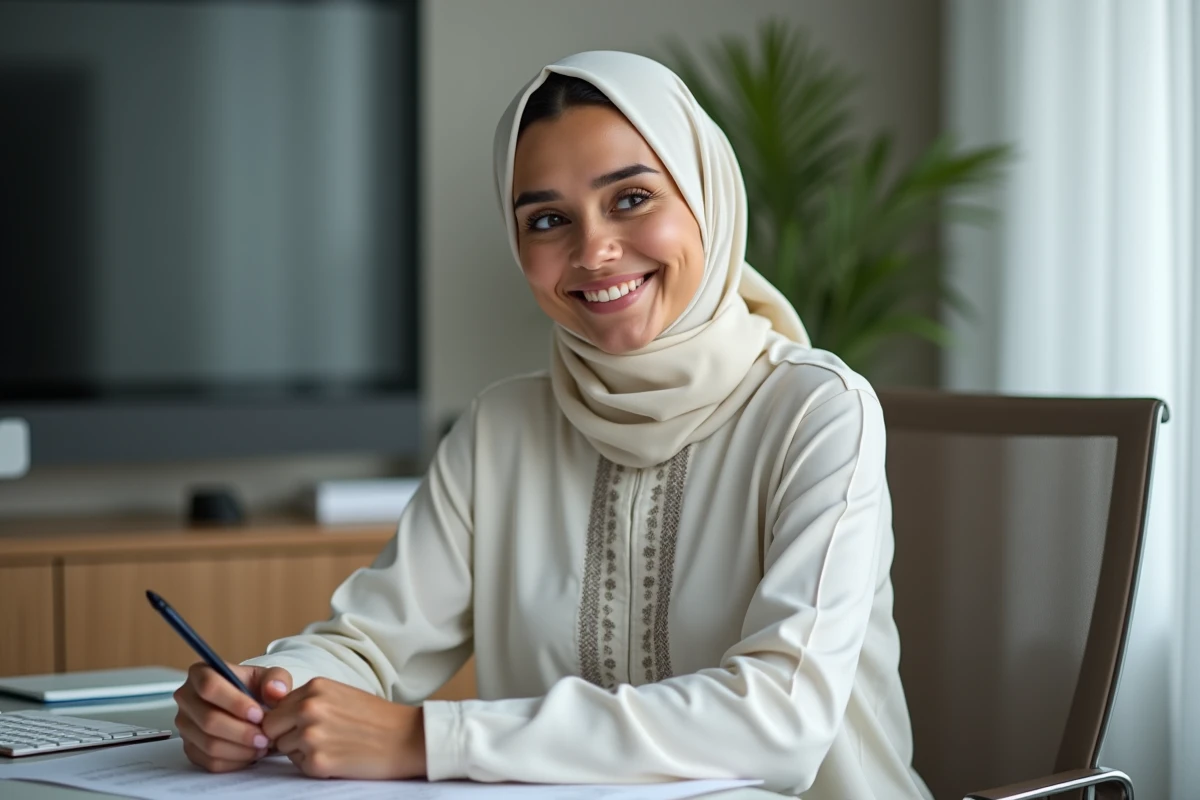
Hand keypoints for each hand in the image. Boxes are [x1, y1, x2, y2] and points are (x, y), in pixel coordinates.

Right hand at [174, 662, 292, 772]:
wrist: (248, 706)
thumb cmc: (255, 688)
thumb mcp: (269, 676)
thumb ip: (276, 679)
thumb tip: (274, 691)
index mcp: (201, 673)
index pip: (209, 687)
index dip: (235, 703)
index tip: (258, 714)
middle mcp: (187, 698)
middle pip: (208, 720)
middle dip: (241, 732)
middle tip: (265, 738)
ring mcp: (185, 725)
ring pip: (209, 744)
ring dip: (240, 749)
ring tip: (262, 746)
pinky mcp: (190, 747)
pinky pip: (209, 761)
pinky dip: (234, 761)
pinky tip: (251, 754)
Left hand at [260, 677, 425, 779]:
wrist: (407, 738)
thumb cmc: (376, 717)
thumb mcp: (340, 694)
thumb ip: (309, 700)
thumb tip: (277, 714)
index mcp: (315, 688)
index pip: (275, 707)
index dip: (285, 720)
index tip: (301, 726)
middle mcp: (308, 708)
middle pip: (271, 728)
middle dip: (285, 735)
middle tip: (314, 740)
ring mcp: (311, 736)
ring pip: (284, 748)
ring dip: (301, 751)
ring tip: (332, 746)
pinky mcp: (317, 762)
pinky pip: (298, 766)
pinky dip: (314, 765)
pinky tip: (337, 757)